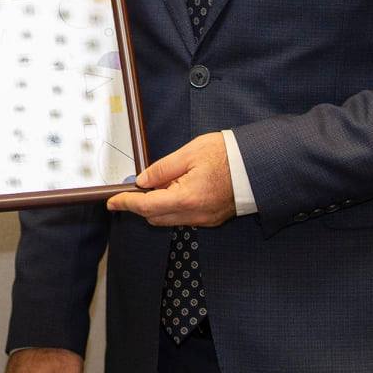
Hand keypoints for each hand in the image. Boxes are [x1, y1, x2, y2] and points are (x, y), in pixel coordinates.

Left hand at [105, 131, 236, 226]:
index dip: (126, 204)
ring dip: (159, 205)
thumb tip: (142, 181)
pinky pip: (184, 217)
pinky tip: (179, 188)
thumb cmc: (228, 155)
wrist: (259, 165)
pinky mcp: (212, 219)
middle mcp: (195, 215)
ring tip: (165, 181)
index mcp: (187, 198)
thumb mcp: (190, 153)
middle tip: (137, 185)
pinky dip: (174, 206)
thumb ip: (162, 168)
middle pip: (155, 217)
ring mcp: (205, 219)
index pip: (147, 206)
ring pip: (169, 219)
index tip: (113, 201)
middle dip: (142, 204)